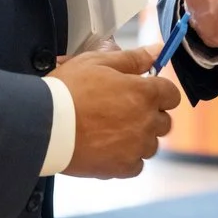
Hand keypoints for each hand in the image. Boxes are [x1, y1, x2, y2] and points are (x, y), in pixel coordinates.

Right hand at [54, 45, 180, 178]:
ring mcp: (135, 147)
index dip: (159, 92)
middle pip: (163, 122)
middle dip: (150, 115)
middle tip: (123, 110)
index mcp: (144, 93)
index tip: (144, 92)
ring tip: (112, 129)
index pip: (172, 95)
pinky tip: (107, 146)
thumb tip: (158, 50)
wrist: (45, 124)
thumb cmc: (70, 89)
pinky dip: (126, 158)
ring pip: (150, 145)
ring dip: (138, 138)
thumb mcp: (99, 62)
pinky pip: (135, 165)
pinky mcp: (121, 168)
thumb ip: (134, 58)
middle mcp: (146, 122)